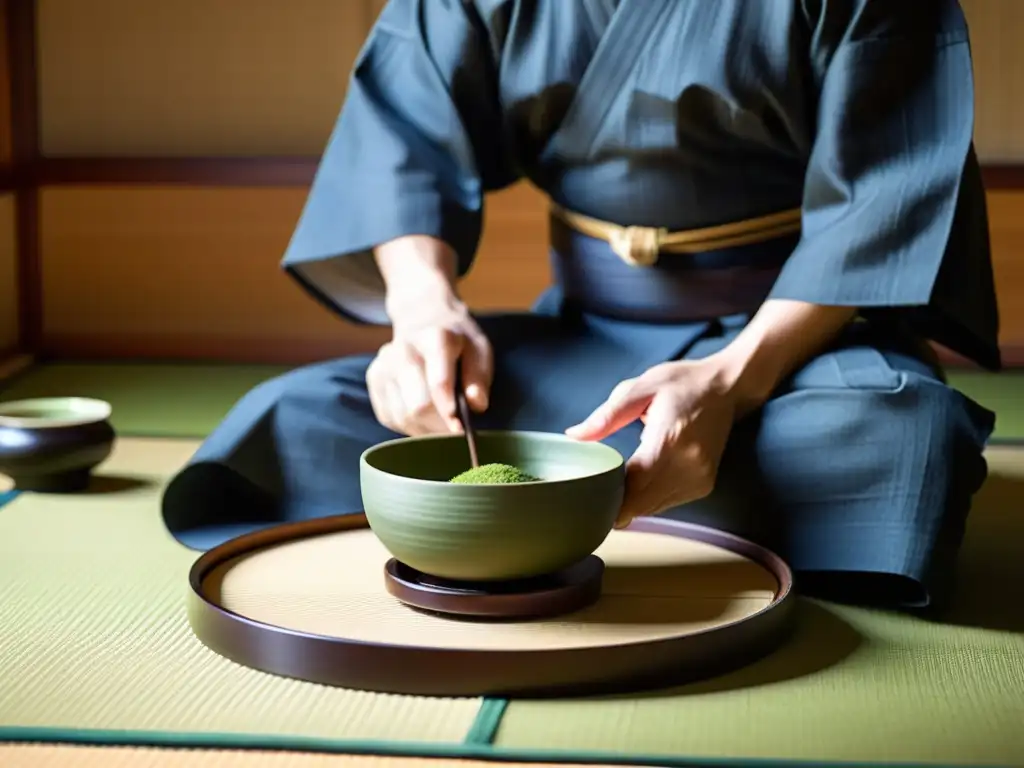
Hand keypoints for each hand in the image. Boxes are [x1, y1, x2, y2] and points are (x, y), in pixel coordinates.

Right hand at [367, 290, 492, 435]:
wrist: (423, 318)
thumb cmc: (457, 341)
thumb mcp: (479, 349)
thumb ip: (479, 376)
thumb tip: (476, 404)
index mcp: (434, 339)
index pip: (438, 383)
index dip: (449, 412)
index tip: (460, 431)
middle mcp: (403, 350)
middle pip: (417, 406)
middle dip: (440, 426)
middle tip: (456, 431)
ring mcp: (384, 365)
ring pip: (403, 416)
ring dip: (426, 429)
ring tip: (442, 422)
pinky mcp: (375, 380)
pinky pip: (392, 417)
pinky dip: (411, 425)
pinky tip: (425, 416)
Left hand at [565, 358, 738, 528]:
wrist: (726, 388)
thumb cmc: (681, 383)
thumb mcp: (641, 388)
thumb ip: (607, 415)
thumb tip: (573, 435)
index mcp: (669, 440)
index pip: (633, 486)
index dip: (607, 496)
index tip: (586, 494)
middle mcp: (688, 465)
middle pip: (641, 504)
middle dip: (614, 502)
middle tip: (594, 489)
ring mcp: (699, 479)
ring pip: (652, 509)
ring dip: (632, 501)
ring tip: (616, 480)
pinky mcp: (704, 485)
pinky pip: (667, 504)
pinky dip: (649, 497)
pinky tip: (641, 478)